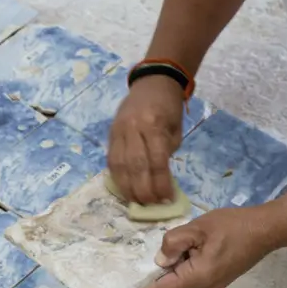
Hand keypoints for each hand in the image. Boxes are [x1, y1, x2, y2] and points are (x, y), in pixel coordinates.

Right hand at [107, 75, 184, 204]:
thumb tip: (160, 180)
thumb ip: (166, 152)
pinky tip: (124, 189)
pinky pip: (111, 159)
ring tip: (136, 202)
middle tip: (150, 205)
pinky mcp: (111, 134)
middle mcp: (133, 128)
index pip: (156, 160)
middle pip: (135, 165)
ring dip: (127, 187)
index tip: (167, 198)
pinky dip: (117, 177)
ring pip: (119, 165)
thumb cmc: (169, 107)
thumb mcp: (176, 129)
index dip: (160, 182)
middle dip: (143, 189)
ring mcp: (119, 130)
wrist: (152, 82)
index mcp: (154, 124)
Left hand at [138, 207, 280, 287]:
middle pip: (172, 281)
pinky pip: (194, 274)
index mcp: (198, 277)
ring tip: (188, 238)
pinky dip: (188, 261)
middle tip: (164, 243)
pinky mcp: (218, 280)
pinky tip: (198, 243)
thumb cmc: (232, 226)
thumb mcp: (198, 227)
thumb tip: (159, 259)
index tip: (126, 284)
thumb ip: (174, 242)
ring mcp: (213, 287)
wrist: (265, 230)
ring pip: (183, 276)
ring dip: (178, 261)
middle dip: (164, 265)